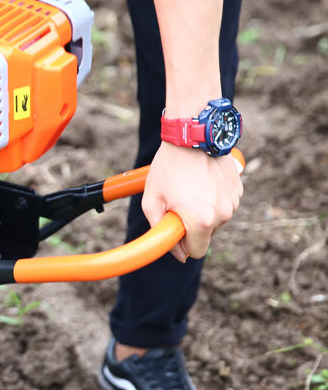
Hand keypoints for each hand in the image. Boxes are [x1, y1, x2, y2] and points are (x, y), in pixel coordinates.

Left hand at [142, 142, 242, 261]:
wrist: (192, 135)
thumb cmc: (168, 168)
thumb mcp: (152, 201)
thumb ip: (160, 231)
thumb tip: (177, 253)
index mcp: (202, 221)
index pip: (196, 252)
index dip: (182, 245)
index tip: (173, 228)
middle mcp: (223, 214)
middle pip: (206, 235)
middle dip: (191, 225)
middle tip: (177, 202)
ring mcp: (233, 201)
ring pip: (215, 219)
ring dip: (202, 211)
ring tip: (189, 188)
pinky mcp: (238, 189)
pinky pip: (223, 204)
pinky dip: (212, 198)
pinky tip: (201, 181)